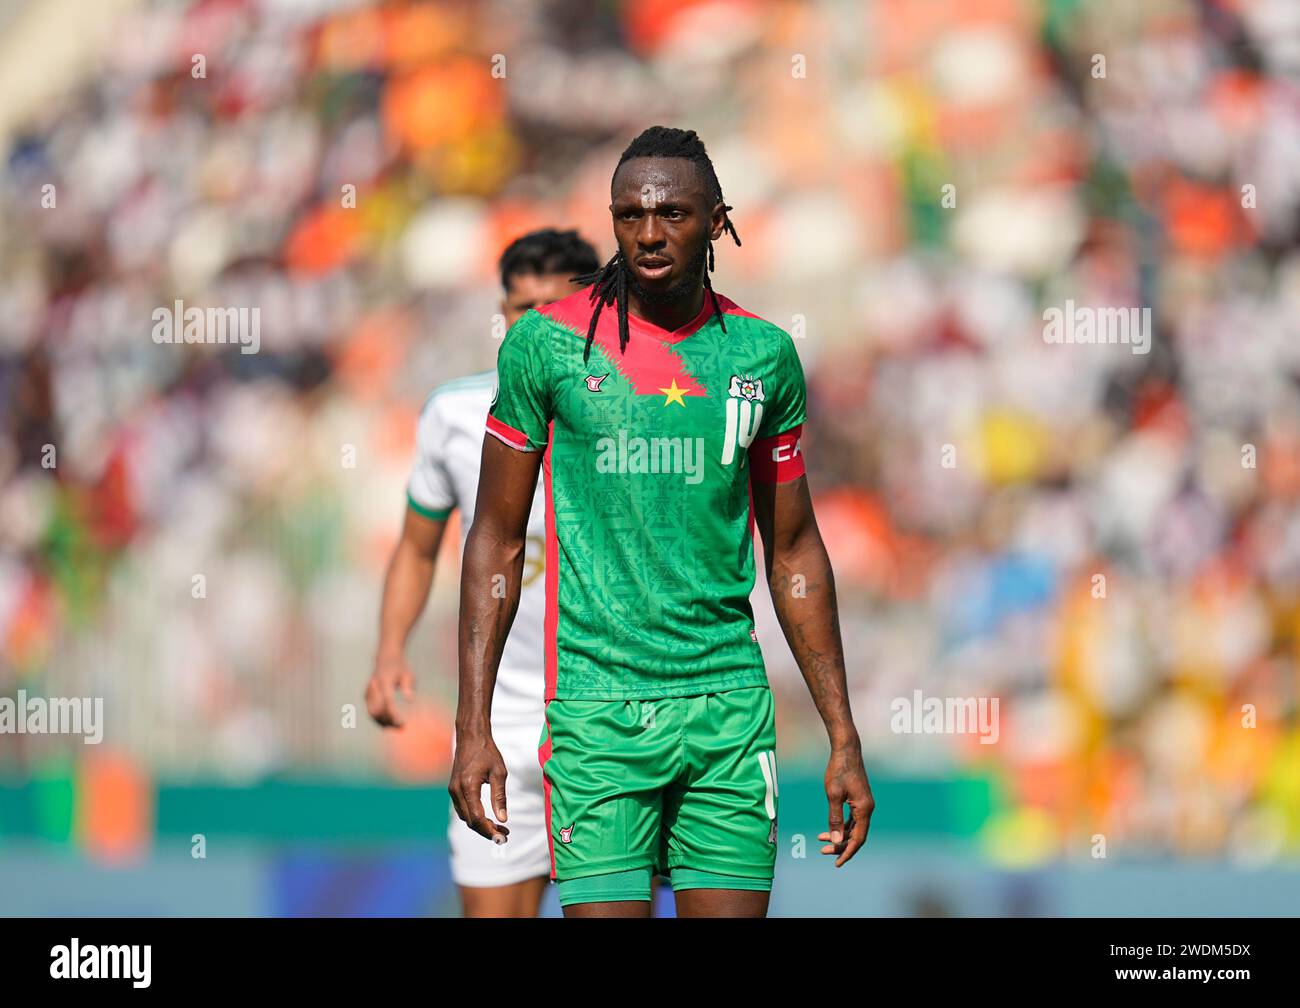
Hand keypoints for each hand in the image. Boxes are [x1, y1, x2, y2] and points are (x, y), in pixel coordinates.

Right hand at [365, 654, 414, 727]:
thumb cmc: (400, 668)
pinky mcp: (366, 696)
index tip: (402, 723)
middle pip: (377, 710)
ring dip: (383, 722)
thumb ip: (408, 686)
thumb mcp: (408, 674)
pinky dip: (379, 719)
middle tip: (401, 728)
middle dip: (388, 721)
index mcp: (384, 681)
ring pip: (372, 713)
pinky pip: (371, 711)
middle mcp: (374, 687)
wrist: (386, 659)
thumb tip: (411, 700)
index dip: (393, 714)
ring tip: (397, 727)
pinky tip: (390, 724)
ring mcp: (368, 692)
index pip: (387, 701)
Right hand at [448, 726, 509, 842]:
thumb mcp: (499, 773)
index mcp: (468, 786)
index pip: (477, 817)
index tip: (503, 836)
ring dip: (480, 825)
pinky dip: (474, 817)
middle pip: (470, 821)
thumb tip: (503, 819)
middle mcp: (456, 790)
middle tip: (504, 835)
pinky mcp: (453, 789)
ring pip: (465, 817)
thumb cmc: (487, 752)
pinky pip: (462, 809)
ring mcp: (452, 790)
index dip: (489, 830)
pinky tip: (488, 818)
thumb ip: (499, 797)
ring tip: (499, 827)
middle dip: (486, 831)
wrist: (470, 736)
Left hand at [818, 745, 872, 865]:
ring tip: (821, 841)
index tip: (837, 863)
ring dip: (839, 836)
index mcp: (864, 809)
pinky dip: (841, 826)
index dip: (847, 852)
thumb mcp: (833, 795)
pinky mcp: (859, 800)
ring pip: (853, 827)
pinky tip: (829, 829)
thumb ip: (835, 818)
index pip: (858, 838)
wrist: (846, 750)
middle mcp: (867, 808)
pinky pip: (852, 819)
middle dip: (841, 846)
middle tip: (824, 853)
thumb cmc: (839, 770)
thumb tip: (836, 840)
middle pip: (856, 835)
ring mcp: (864, 804)